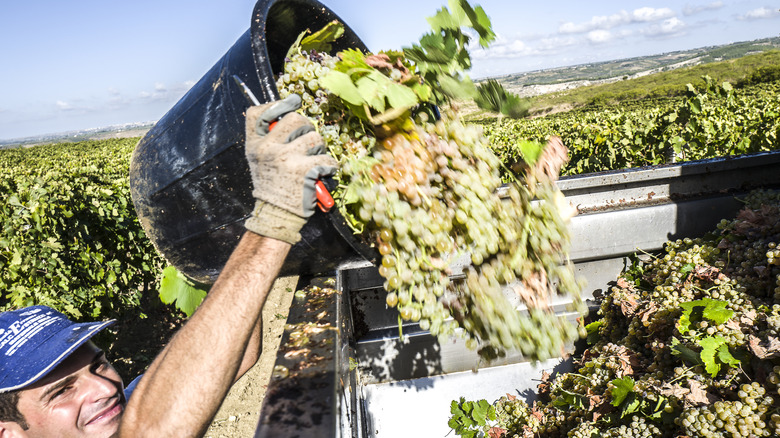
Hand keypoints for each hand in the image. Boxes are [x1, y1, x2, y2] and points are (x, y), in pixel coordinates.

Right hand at [244, 95, 336, 243]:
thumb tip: (292, 111)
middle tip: (307, 143)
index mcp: (254, 145)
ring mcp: (285, 158)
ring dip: (319, 149)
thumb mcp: (260, 160)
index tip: (292, 103)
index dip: (277, 104)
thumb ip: (270, 138)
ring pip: (315, 138)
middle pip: (295, 119)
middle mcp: (267, 149)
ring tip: (313, 161)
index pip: (258, 113)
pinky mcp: (303, 170)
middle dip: (307, 128)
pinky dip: (329, 166)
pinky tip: (322, 173)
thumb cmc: (272, 185)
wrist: (276, 214)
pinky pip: (327, 158)